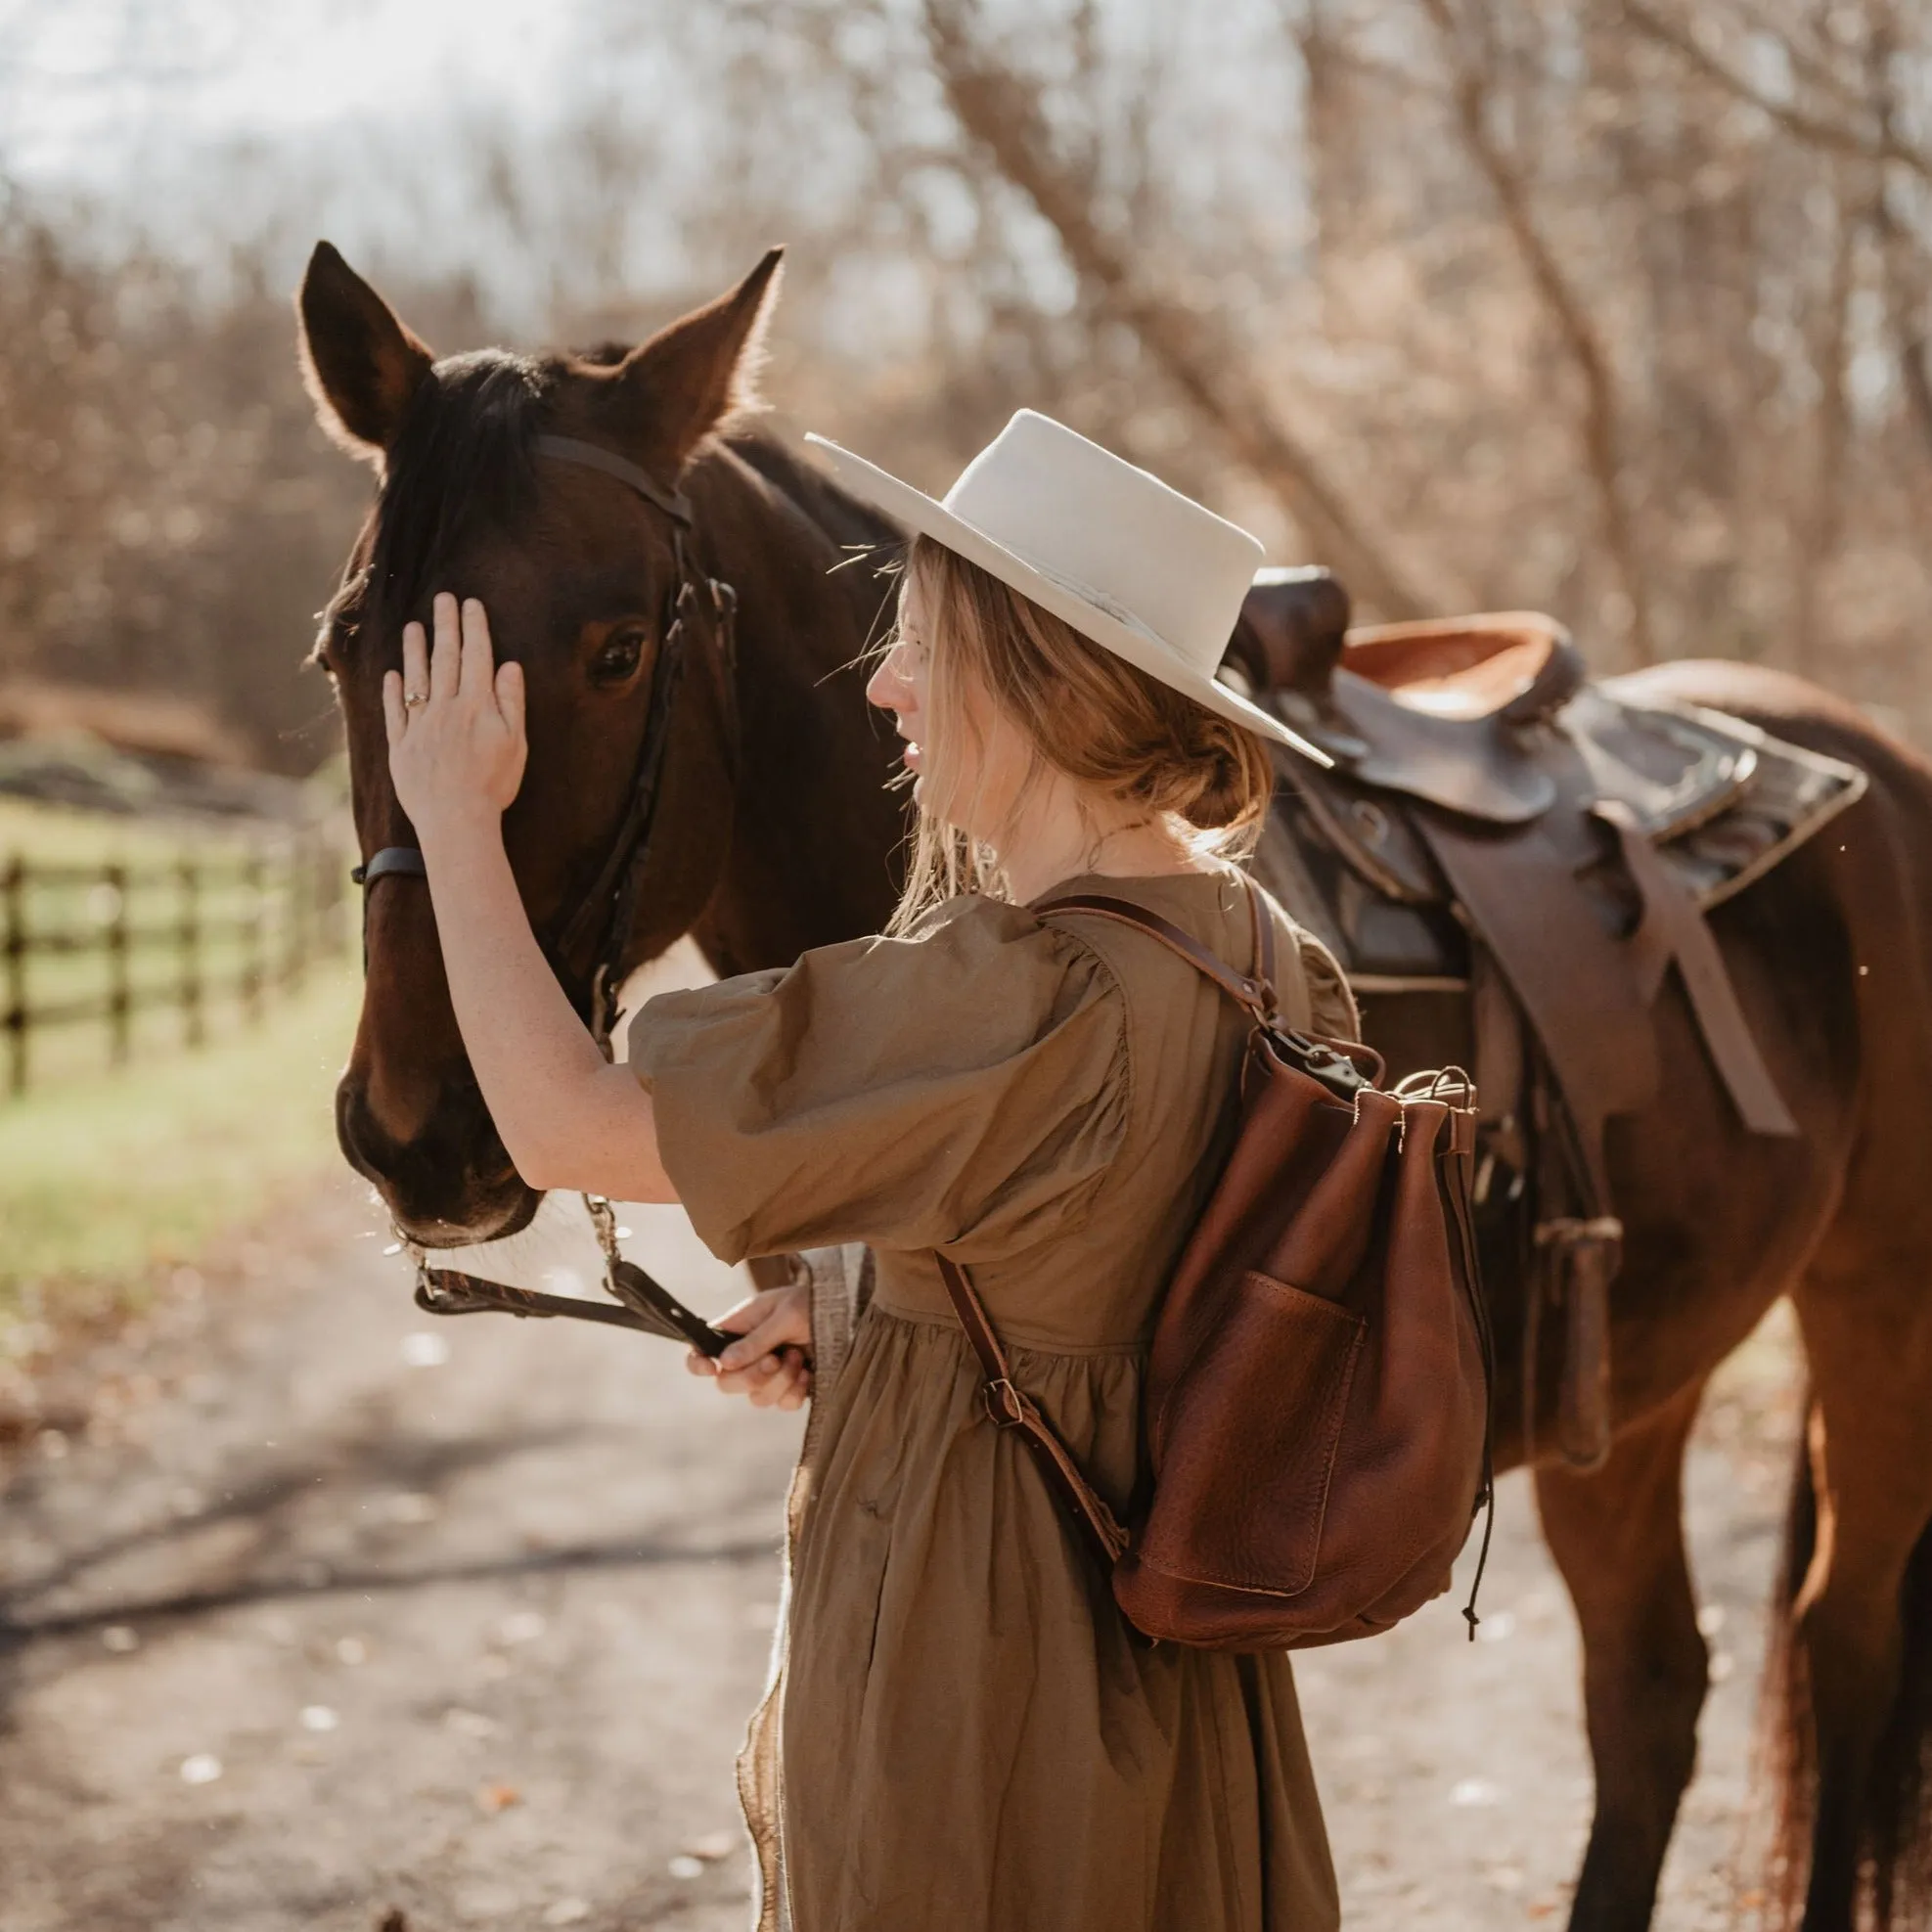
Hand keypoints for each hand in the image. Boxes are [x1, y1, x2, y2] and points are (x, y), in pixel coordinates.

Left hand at [384, 592, 526, 841]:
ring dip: (415, 650)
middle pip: (446, 659)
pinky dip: (392, 691)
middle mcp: (446, 708)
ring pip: (417, 679)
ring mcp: (420, 726)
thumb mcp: (516, 743)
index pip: (476, 657)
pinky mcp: (401, 746)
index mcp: (477, 706)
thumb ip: (511, 702)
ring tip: (413, 626)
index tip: (471, 604)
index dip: (474, 628)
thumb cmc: (493, 785)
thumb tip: (509, 666)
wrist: (456, 819)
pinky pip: (395, 712)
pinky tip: (392, 674)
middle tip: (443, 599)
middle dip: (446, 626)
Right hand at [687, 1283, 812, 1410]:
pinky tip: (808, 1373)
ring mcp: (768, 1374)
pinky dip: (796, 1392)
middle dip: (752, 1376)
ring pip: (757, 1399)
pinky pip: (783, 1404)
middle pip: (727, 1383)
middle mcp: (748, 1354)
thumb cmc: (813, 1302)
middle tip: (776, 1358)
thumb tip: (725, 1362)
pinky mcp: (790, 1388)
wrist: (850, 1314)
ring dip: (780, 1381)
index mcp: (738, 1329)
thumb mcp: (785, 1314)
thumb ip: (756, 1339)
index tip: (712, 1368)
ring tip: (798, 1357)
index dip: (698, 1363)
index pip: (702, 1350)